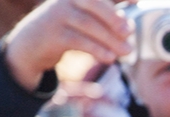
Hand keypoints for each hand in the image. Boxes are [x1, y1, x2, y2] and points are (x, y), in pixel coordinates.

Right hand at [4, 0, 132, 91]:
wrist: (31, 45)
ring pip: (88, 24)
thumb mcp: (84, 18)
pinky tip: (109, 57)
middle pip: (94, 2)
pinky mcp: (53, 34)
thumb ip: (105, 17)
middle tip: (130, 31)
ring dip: (110, 39)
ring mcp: (58, 14)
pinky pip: (78, 41)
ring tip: (126, 51)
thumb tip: (130, 23)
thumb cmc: (65, 29)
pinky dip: (96, 49)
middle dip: (114, 17)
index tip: (138, 0)